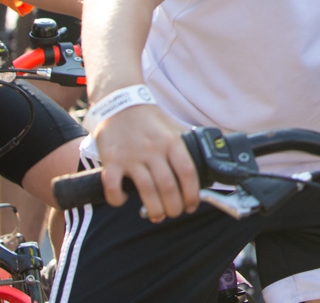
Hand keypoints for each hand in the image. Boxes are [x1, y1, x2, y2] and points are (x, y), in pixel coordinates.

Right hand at [89, 104, 197, 220]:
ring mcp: (131, 155)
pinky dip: (118, 198)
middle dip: (174, 206)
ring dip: (153, 208)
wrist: (120, 103)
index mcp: (172, 142)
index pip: (187, 172)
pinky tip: (123, 201)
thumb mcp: (173, 128)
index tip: (192, 205)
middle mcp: (153, 149)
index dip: (192, 193)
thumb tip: (208, 162)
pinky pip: (113, 185)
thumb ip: (186, 145)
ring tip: (157, 216)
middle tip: (174, 213)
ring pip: (146, 190)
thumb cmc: (149, 120)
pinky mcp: (111, 160)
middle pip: (168, 185)